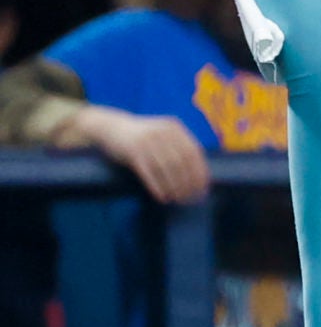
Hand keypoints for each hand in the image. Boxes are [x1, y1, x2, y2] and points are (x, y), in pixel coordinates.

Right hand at [74, 107, 209, 203]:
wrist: (111, 127)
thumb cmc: (142, 137)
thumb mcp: (163, 134)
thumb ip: (179, 147)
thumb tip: (198, 174)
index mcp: (175, 128)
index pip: (194, 152)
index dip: (200, 171)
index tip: (203, 187)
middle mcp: (163, 132)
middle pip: (181, 161)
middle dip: (188, 182)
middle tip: (190, 197)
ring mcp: (147, 140)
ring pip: (165, 168)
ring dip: (173, 186)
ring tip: (177, 199)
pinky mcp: (132, 150)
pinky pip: (148, 172)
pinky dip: (157, 186)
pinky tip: (162, 196)